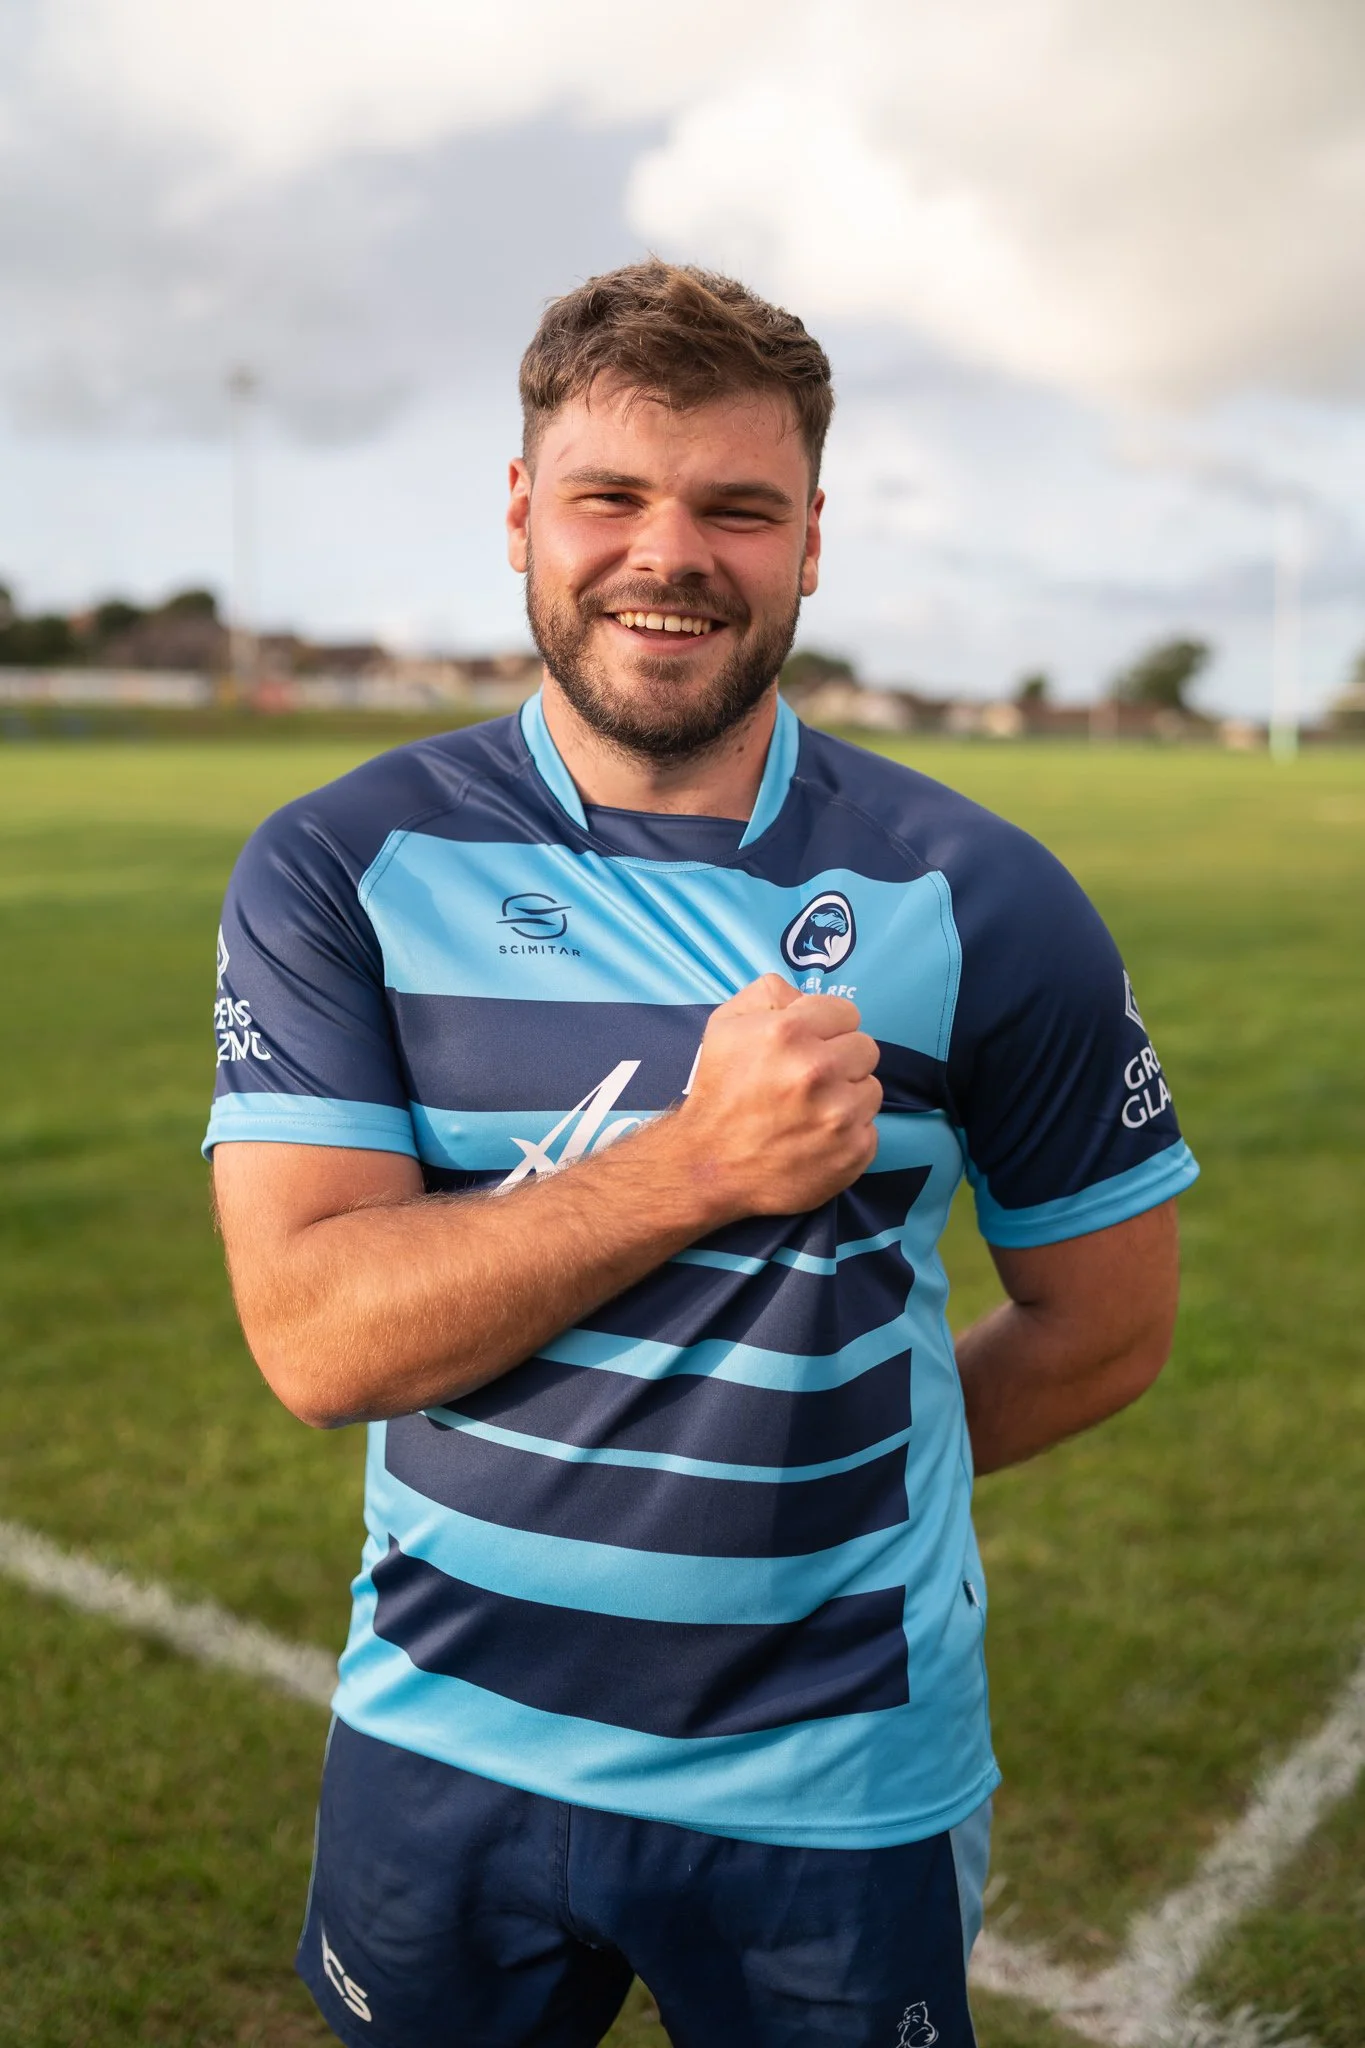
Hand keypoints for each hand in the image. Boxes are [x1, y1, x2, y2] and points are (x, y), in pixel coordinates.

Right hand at [665, 974, 881, 1221]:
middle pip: (866, 1048)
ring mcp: (839, 1116)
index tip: (809, 1046)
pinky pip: (869, 1130)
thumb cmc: (719, 1091)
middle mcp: (818, 1070)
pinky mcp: (852, 1152)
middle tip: (809, 1081)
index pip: (846, 1012)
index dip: (826, 1028)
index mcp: (789, 1033)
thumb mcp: (724, 1025)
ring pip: (871, 1090)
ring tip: (811, 1112)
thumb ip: (768, 993)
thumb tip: (802, 995)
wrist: (708, 1165)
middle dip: (841, 1060)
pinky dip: (848, 1136)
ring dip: (846, 1098)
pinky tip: (816, 1140)